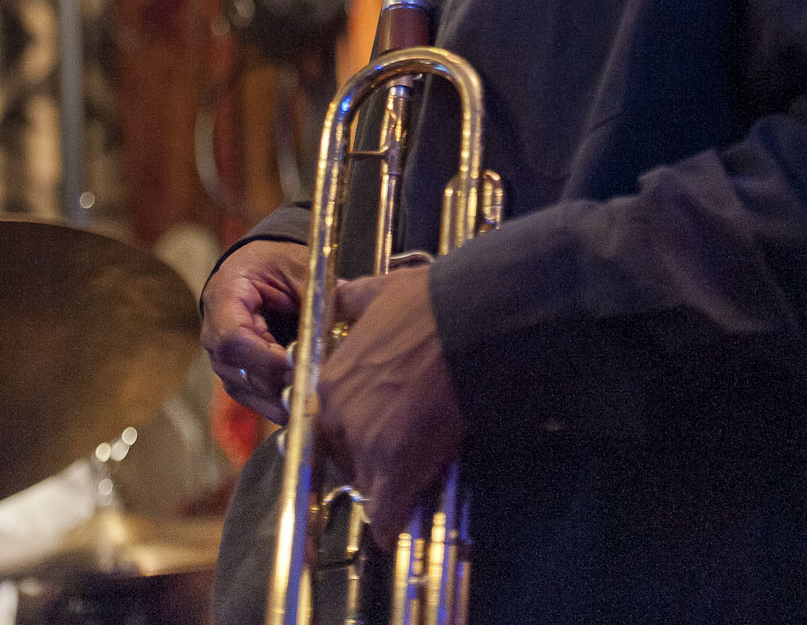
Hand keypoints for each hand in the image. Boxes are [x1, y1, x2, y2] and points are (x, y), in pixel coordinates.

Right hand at [200, 238, 308, 422]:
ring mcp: (225, 362)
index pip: (234, 341)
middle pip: (243, 375)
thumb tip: (348, 306)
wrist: (250, 271)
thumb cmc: (269, 264)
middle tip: (320, 387)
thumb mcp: (293, 264)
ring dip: (285, 400)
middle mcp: (216, 337)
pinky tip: (311, 405)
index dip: (267, 359)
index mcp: (224, 301)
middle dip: (283, 384)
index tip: (300, 363)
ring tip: (320, 400)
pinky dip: (284, 404)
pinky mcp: (239, 377)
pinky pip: (259, 399)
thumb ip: (314, 288)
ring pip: (251, 394)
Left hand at [317, 267, 464, 549]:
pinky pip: (385, 515)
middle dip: (371, 459)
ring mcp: (365, 444)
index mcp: (330, 380)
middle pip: (346, 457)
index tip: (381, 428)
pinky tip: (402, 520)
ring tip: (414, 476)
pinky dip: (393, 522)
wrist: (466, 322)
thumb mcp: (378, 292)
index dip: (359, 427)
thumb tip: (342, 293)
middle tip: (404, 449)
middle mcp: (339, 415)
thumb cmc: (428, 305)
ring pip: (367, 486)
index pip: (331, 423)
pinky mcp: (395, 469)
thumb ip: (352, 300)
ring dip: (387, 486)